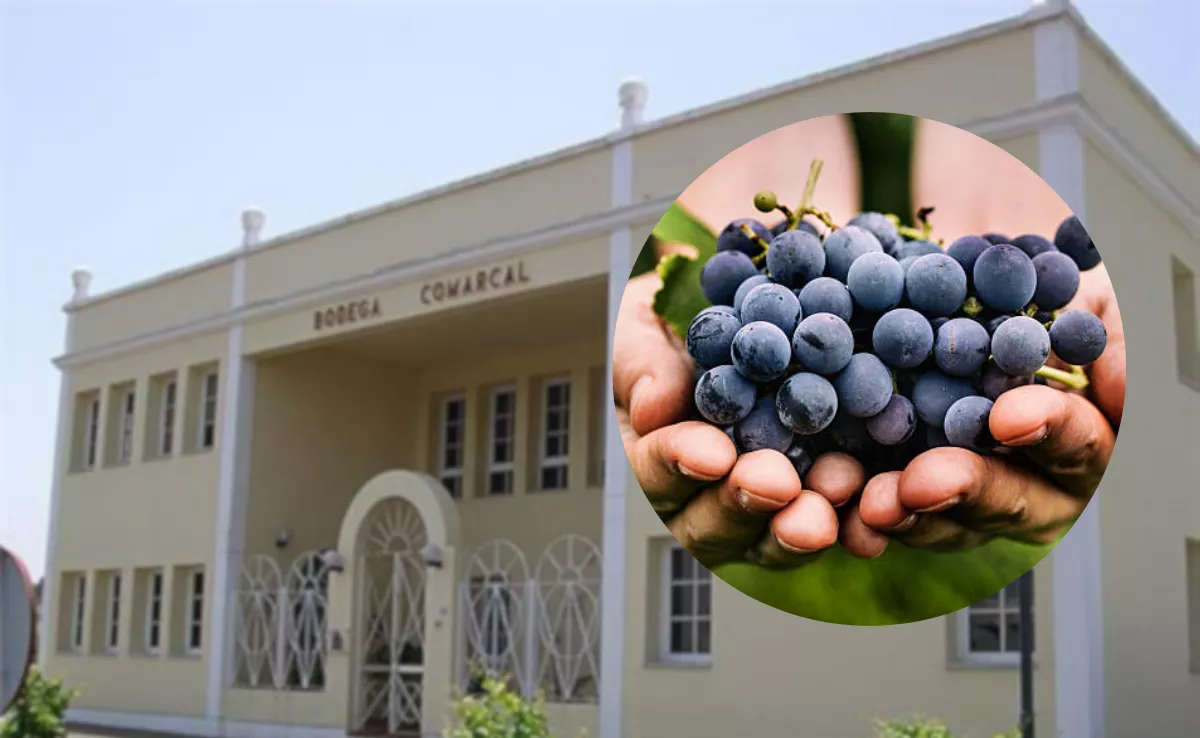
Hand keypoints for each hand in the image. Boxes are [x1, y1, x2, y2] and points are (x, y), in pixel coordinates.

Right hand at [614, 272, 855, 569]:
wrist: (754, 298)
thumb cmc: (686, 310)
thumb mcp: (648, 316)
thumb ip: (641, 359)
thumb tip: (652, 407)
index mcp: (656, 452)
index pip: (657, 471)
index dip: (680, 464)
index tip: (712, 451)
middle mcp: (708, 494)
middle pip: (713, 524)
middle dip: (744, 505)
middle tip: (776, 483)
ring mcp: (769, 503)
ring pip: (775, 537)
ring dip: (802, 524)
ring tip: (836, 490)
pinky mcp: (828, 496)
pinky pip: (841, 523)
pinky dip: (859, 521)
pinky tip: (877, 507)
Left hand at [844, 264, 1124, 554]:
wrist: (962, 313)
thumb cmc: (1031, 305)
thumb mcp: (1080, 299)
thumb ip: (1105, 335)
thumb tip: (1117, 379)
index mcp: (1082, 439)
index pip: (1075, 440)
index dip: (1047, 428)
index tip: (1009, 415)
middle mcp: (1034, 486)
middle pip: (1007, 499)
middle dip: (963, 489)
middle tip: (920, 482)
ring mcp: (972, 505)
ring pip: (946, 523)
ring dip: (907, 514)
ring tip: (871, 503)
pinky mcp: (912, 503)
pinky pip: (892, 520)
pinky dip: (862, 516)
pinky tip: (837, 505)